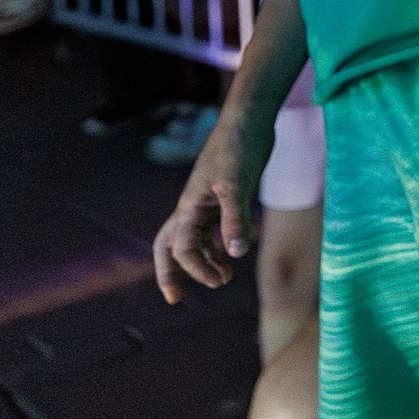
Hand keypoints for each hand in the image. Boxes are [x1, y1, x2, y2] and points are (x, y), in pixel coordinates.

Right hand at [153, 113, 268, 302]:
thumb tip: (235, 255)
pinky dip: (218, 243)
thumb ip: (235, 219)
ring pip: (194, 238)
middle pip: (170, 246)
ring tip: (224, 278)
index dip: (195, 268)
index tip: (220, 280)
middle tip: (174, 299)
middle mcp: (193, 207)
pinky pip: (212, 226)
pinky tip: (232, 254)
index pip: (181, 248)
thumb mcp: (239, 184)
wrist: (249, 119)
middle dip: (171, 273)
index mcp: (189, 206)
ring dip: (203, 260)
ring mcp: (206, 201)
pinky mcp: (223, 195)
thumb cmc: (240, 147)